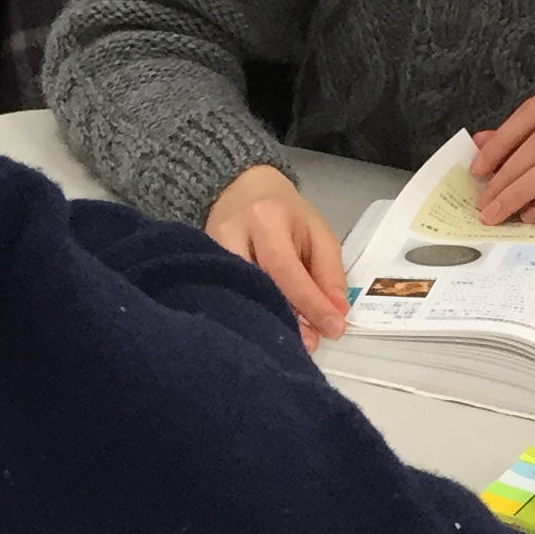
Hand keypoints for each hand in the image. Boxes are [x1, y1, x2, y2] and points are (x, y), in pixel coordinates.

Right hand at [205, 163, 348, 345]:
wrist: (239, 190)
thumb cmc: (285, 213)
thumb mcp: (317, 232)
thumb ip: (328, 272)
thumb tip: (336, 314)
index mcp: (266, 219)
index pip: (286, 269)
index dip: (310, 303)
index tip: (333, 330)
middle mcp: (231, 235)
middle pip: (256, 286)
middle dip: (287, 318)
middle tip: (310, 342)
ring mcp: (207, 253)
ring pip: (236, 296)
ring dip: (264, 321)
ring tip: (289, 340)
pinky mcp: (198, 266)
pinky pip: (224, 297)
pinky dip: (246, 315)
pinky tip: (262, 329)